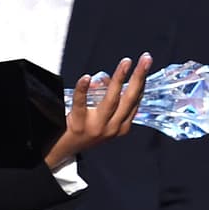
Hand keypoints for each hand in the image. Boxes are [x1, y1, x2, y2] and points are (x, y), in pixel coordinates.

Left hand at [43, 53, 150, 167]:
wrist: (63, 150)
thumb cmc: (84, 131)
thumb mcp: (102, 119)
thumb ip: (107, 99)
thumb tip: (108, 78)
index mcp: (121, 126)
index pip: (135, 101)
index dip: (141, 82)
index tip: (145, 64)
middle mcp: (112, 128)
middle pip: (129, 99)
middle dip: (139, 77)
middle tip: (145, 59)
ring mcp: (96, 127)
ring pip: (111, 100)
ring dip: (120, 79)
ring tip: (125, 63)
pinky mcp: (79, 126)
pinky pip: (81, 104)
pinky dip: (83, 90)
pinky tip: (86, 77)